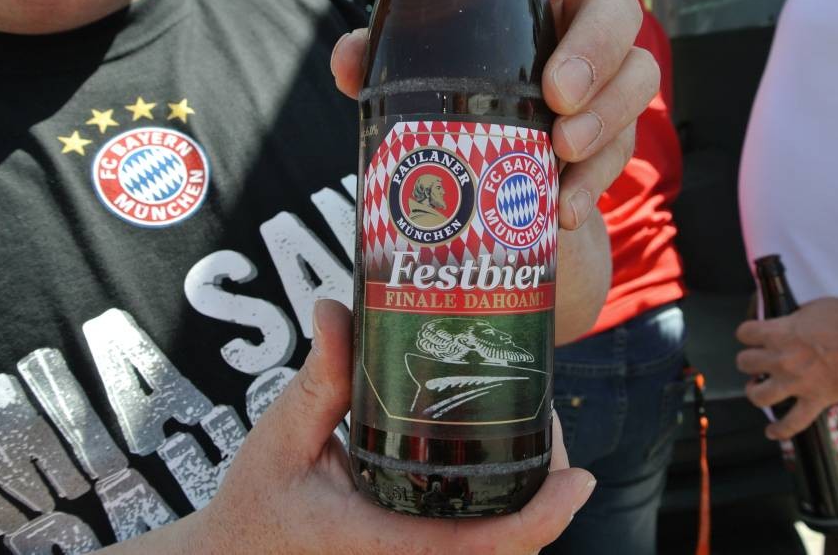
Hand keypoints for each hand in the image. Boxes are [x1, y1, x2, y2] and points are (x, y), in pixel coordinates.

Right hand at [104, 300, 594, 554]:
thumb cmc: (256, 505)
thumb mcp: (280, 435)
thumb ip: (318, 377)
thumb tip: (339, 308)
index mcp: (382, 540)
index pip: (480, 544)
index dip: (541, 517)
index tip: (581, 481)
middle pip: (508, 551)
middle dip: (547, 498)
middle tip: (549, 425)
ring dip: (530, 507)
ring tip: (534, 439)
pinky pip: (471, 550)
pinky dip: (503, 518)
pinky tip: (498, 466)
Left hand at [330, 0, 657, 231]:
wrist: (497, 196)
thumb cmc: (459, 112)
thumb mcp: (417, 82)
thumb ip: (383, 62)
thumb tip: (347, 59)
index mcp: (530, 2)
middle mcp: (576, 34)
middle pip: (616, 11)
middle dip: (595, 47)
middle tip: (557, 93)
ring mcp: (604, 88)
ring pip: (639, 76)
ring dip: (606, 114)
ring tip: (563, 147)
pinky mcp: (614, 141)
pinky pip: (624, 151)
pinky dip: (595, 180)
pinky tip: (565, 205)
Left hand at [735, 296, 837, 439]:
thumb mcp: (814, 308)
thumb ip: (795, 320)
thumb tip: (790, 325)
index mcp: (781, 332)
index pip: (745, 333)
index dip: (748, 334)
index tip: (754, 336)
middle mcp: (782, 359)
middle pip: (745, 363)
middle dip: (749, 361)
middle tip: (759, 362)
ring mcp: (798, 382)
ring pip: (758, 396)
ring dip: (756, 391)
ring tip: (760, 388)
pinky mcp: (817, 400)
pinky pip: (793, 423)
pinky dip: (780, 430)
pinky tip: (772, 432)